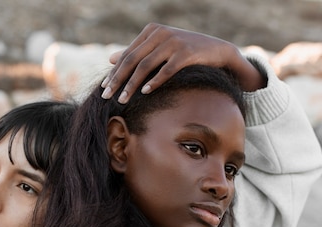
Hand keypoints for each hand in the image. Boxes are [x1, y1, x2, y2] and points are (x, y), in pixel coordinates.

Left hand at [101, 23, 266, 103]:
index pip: (127, 54)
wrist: (218, 51)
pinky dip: (154, 82)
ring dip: (132, 85)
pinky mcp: (186, 53)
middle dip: (118, 80)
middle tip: (106, 96)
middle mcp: (161, 33)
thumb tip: (110, 58)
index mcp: (151, 31)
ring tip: (123, 99)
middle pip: (132, 60)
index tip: (104, 88)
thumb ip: (136, 52)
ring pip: (146, 65)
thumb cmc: (186, 52)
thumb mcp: (159, 49)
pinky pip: (166, 69)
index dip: (114, 72)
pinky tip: (145, 93)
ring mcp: (174, 42)